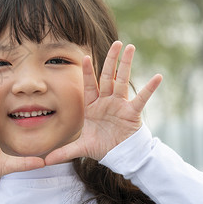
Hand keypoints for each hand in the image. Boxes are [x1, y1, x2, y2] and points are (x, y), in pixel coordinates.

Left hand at [45, 41, 162, 164]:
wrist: (119, 156)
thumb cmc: (101, 147)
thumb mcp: (81, 148)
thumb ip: (64, 151)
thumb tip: (44, 160)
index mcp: (92, 106)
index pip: (88, 85)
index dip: (86, 71)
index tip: (83, 56)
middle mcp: (106, 101)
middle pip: (107, 76)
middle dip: (110, 60)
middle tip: (116, 42)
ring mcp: (120, 105)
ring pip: (122, 81)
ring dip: (126, 65)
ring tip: (130, 47)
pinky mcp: (132, 112)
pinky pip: (141, 99)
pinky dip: (149, 88)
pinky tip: (157, 77)